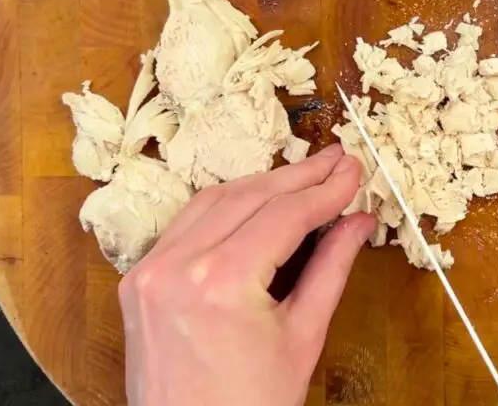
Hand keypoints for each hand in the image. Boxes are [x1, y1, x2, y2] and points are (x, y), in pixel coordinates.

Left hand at [118, 144, 372, 405]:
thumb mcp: (303, 336)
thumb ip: (332, 267)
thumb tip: (359, 222)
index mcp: (220, 282)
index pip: (285, 214)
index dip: (326, 190)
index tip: (354, 173)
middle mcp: (176, 266)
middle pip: (249, 196)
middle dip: (299, 177)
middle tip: (337, 162)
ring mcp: (149, 271)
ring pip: (213, 200)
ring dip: (262, 184)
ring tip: (304, 177)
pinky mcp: (138, 281)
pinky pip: (185, 225)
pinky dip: (225, 207)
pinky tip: (256, 201)